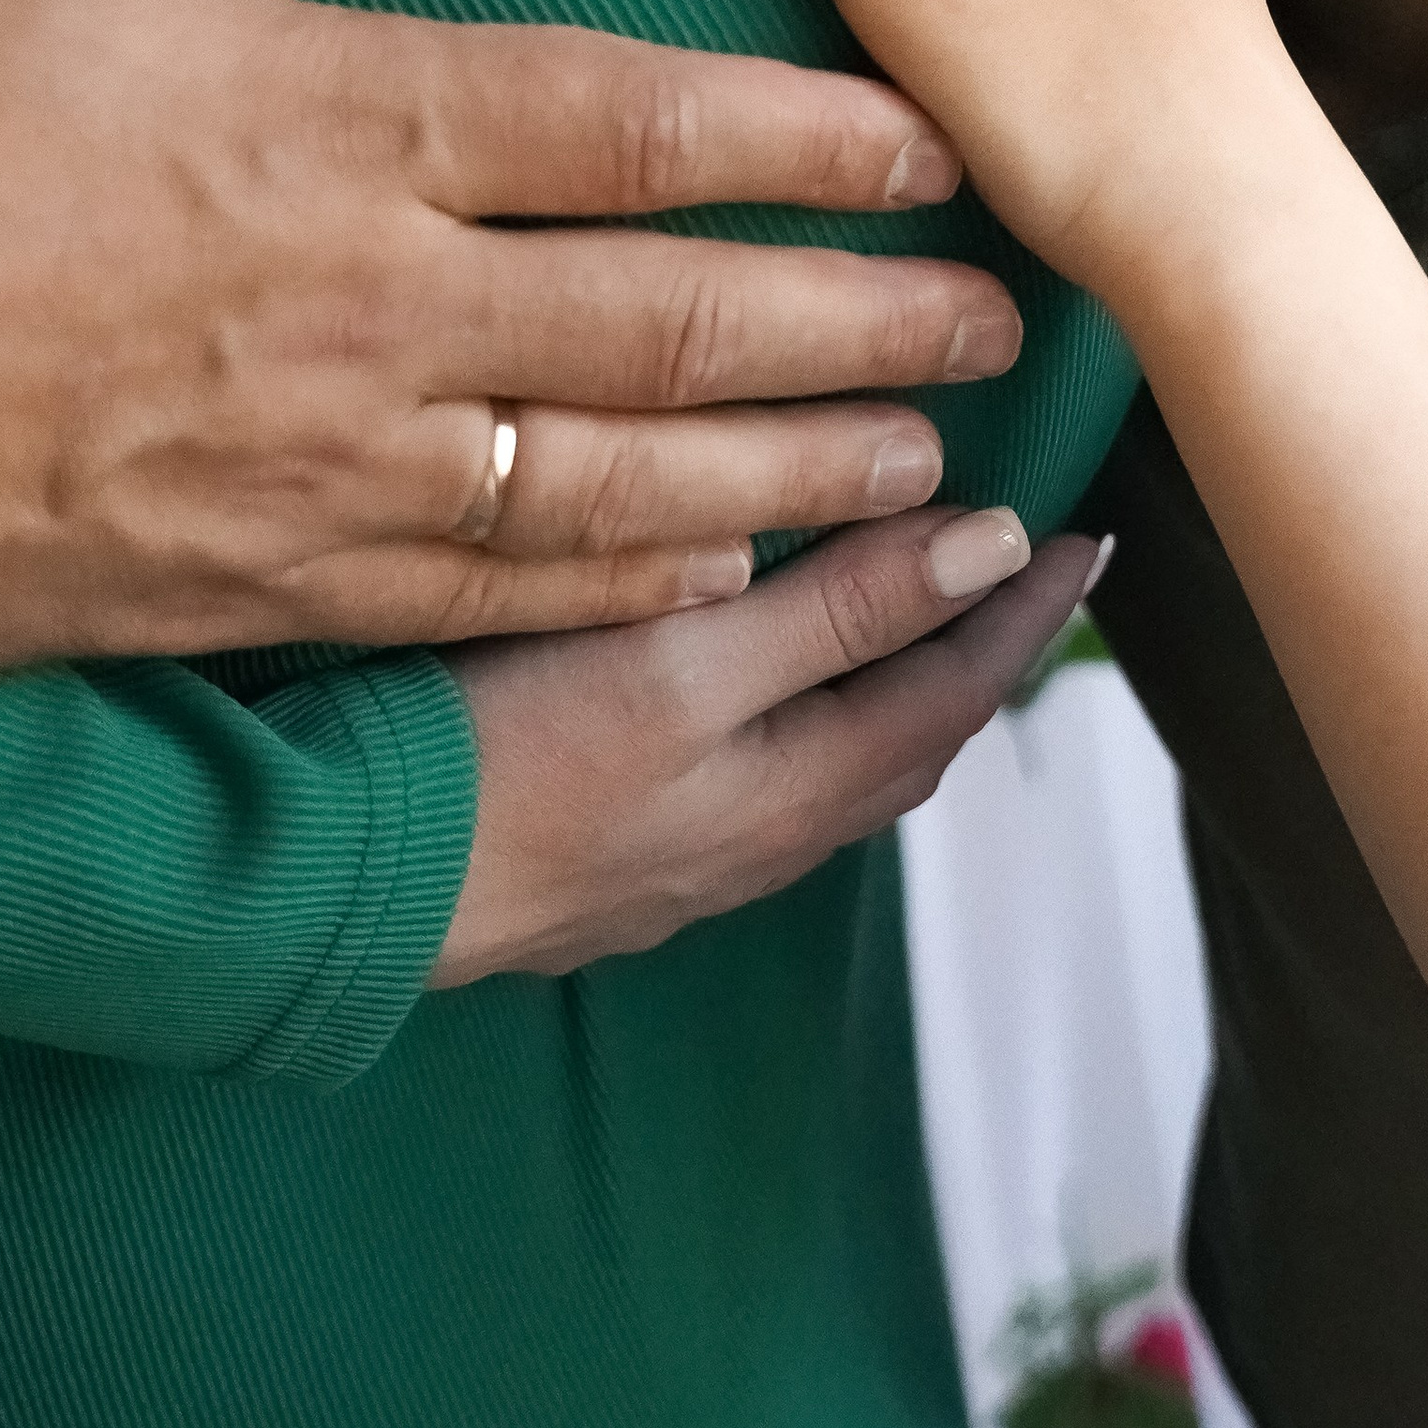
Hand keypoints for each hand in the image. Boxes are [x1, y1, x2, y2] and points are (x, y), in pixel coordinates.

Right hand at [0, 0, 1023, 699]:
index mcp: (320, 121)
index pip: (627, 120)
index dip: (804, 129)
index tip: (929, 136)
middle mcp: (362, 309)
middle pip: (673, 321)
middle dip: (858, 320)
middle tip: (1001, 320)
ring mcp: (317, 468)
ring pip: (619, 484)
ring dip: (787, 472)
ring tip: (920, 468)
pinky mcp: (250, 587)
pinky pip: (491, 600)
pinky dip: (627, 594)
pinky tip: (712, 593)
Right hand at [434, 505, 1101, 978]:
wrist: (336, 893)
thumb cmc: (502, 766)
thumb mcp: (684, 665)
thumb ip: (838, 608)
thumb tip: (995, 543)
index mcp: (797, 788)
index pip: (957, 687)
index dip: (1024, 608)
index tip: (1091, 533)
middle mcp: (758, 838)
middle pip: (908, 736)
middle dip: (974, 652)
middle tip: (1025, 570)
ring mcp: (680, 858)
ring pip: (831, 766)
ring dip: (890, 689)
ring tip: (917, 615)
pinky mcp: (610, 856)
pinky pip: (753, 781)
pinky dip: (800, 717)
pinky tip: (755, 686)